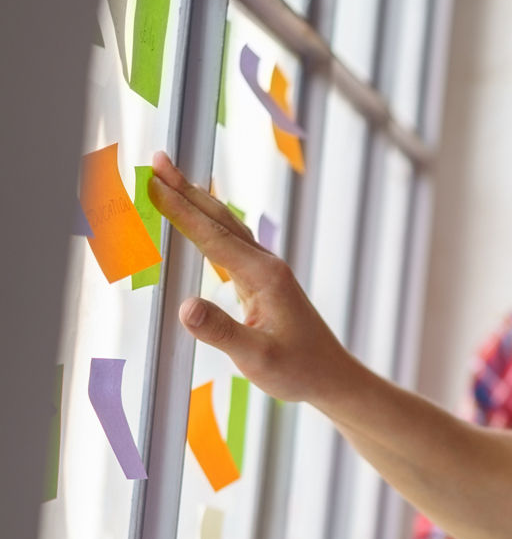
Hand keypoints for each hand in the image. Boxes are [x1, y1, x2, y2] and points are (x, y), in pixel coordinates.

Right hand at [146, 151, 360, 405]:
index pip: (213, 236)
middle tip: (159, 159)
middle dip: (187, 189)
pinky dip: (211, 225)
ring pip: (227, 228)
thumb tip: (185, 306)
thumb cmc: (299, 370)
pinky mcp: (264, 283)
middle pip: (221, 219)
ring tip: (172, 179)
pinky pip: (231, 244)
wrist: (332, 378)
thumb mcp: (256, 358)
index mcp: (264, 276)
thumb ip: (221, 332)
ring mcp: (267, 273)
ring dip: (199, 202)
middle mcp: (267, 266)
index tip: (153, 183)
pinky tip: (203, 221)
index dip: (180, 209)